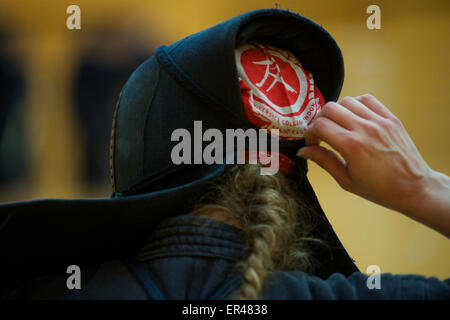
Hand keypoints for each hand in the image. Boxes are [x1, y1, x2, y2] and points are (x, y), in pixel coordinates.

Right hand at [297, 94, 449, 236]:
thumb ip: (324, 161)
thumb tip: (303, 151)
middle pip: (330, 108)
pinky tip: (353, 117)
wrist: (413, 187)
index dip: (309, 133)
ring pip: (347, 101)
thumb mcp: (346, 180)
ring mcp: (379, 121)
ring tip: (337, 125)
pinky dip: (355, 104)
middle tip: (321, 133)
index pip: (320, 126)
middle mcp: (365, 129)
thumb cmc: (379, 189)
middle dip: (319, 119)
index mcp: (352, 146)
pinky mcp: (390, 118)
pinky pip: (368, 100)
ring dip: (336, 111)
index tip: (311, 142)